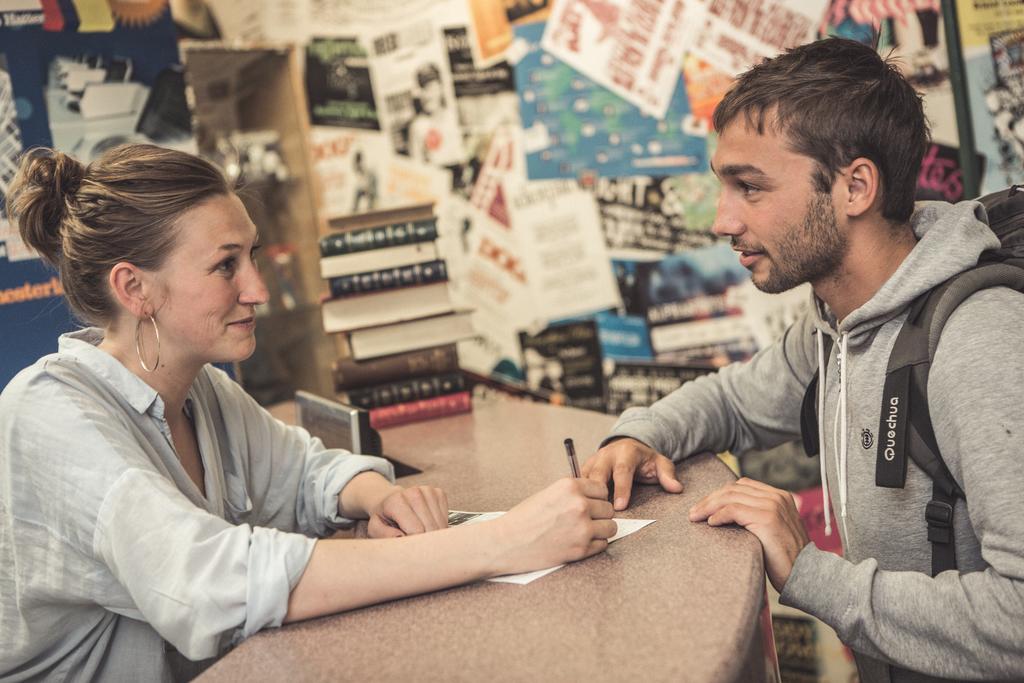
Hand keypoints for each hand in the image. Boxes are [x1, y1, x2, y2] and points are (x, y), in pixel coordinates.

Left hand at [366, 485, 448, 538]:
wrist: (390, 498)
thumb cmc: (384, 517)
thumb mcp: (375, 528)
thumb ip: (384, 535)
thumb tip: (401, 537)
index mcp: (396, 501)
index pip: (416, 531)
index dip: (415, 544)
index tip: (410, 549)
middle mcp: (414, 492)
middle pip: (430, 528)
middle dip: (426, 541)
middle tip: (417, 545)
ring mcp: (428, 491)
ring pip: (440, 524)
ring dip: (433, 534)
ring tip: (420, 533)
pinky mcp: (439, 493)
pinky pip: (445, 517)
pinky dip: (439, 525)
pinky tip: (427, 524)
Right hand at [491, 478, 616, 575]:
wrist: (507, 542)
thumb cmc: (523, 519)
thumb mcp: (548, 494)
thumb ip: (572, 494)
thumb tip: (593, 497)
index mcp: (569, 487)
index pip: (601, 489)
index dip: (596, 498)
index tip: (589, 504)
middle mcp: (579, 505)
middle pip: (608, 509)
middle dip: (599, 515)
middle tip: (585, 521)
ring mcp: (582, 528)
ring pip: (610, 527)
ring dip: (600, 531)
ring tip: (584, 532)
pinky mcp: (581, 549)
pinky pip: (602, 544)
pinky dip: (594, 545)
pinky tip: (579, 543)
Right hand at [581, 437, 681, 510]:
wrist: (627, 446)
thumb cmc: (644, 459)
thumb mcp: (660, 463)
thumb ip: (668, 474)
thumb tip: (676, 488)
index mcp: (626, 452)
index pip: (622, 471)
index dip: (621, 489)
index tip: (620, 507)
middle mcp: (607, 454)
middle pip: (598, 474)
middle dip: (598, 492)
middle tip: (602, 512)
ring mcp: (593, 460)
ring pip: (584, 478)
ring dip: (585, 495)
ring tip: (589, 512)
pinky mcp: (584, 468)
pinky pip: (578, 482)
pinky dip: (578, 494)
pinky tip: (580, 507)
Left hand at [688, 477, 809, 591]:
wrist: (806, 575)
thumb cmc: (786, 559)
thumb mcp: (772, 531)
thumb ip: (757, 517)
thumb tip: (726, 515)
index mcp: (779, 496)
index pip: (743, 485)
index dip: (721, 494)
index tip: (705, 506)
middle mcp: (777, 497)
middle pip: (734, 488)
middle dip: (710, 499)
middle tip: (694, 512)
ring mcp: (773, 506)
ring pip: (731, 497)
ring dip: (709, 506)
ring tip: (696, 517)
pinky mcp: (767, 518)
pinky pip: (734, 510)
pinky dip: (719, 515)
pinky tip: (711, 523)